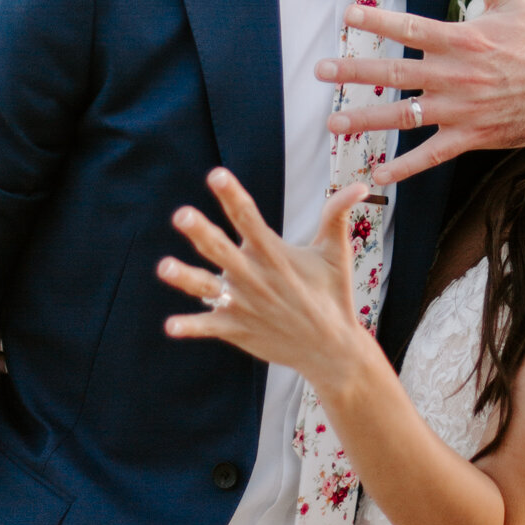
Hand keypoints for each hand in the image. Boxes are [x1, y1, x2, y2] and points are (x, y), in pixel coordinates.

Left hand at [158, 171, 371, 387]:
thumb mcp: (336, 253)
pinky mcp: (239, 329)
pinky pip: (210, 326)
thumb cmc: (333, 295)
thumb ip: (337, 215)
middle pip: (223, 251)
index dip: (233, 196)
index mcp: (276, 254)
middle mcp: (257, 277)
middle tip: (181, 215)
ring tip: (163, 268)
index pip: (250, 218)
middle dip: (202, 233)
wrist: (332, 350)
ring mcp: (246, 305)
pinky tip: (170, 326)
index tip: (216, 175)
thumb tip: (361, 186)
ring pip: (209, 289)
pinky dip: (192, 327)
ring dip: (186, 278)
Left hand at [314, 0, 524, 184]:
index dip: (377, 20)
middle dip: (354, 71)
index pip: (411, 27)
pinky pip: (432, 155)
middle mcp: (458, 74)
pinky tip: (378, 174)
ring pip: (405, 115)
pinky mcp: (472, 137)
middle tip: (320, 69)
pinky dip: (405, 167)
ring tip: (334, 122)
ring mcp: (463, 109)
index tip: (348, 15)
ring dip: (366, 120)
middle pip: (396, 72)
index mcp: (464, 39)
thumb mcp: (516, 2)